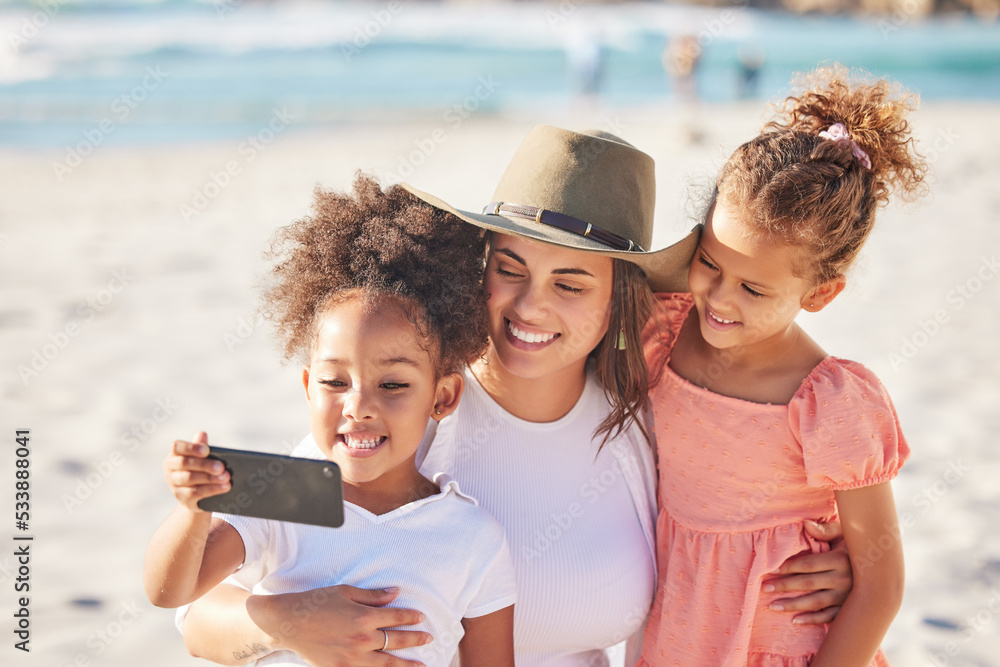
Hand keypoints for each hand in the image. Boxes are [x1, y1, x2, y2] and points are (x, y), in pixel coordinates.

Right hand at [164, 431, 229, 511]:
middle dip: (204, 465)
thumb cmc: (199, 470)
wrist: (197, 496)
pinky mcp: (182, 498)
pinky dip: (212, 489)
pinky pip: (196, 493)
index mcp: (174, 455)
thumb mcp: (201, 458)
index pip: (177, 447)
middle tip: (221, 467)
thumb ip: (201, 446)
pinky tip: (225, 487)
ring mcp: (174, 484)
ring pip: (190, 479)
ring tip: (226, 477)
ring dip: (210, 478)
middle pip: (185, 463)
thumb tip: (202, 434)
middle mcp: (170, 469)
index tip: (206, 450)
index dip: (192, 448)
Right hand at [248, 585, 432, 665]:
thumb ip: (374, 595)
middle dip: (415, 639)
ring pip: (387, 663)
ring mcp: (352, 657)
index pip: (396, 617)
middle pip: (396, 640)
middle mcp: (362, 639)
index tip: (421, 617)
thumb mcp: (346, 592)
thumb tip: (396, 592)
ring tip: (420, 665)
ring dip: (406, 664)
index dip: (411, 617)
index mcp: (365, 616)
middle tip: (429, 639)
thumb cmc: (317, 602)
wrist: (289, 623)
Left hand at [763, 519, 852, 624]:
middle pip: (808, 584)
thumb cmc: (857, 544)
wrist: (883, 567)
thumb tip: (804, 523)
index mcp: (841, 559)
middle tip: (764, 587)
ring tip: (772, 606)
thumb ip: (825, 530)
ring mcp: (848, 597)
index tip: (769, 568)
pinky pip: (830, 617)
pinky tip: (795, 621)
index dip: (788, 567)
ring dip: (793, 605)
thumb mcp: (845, 532)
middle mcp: (845, 580)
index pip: (808, 564)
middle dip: (784, 586)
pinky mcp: (850, 609)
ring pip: (816, 603)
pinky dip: (812, 620)